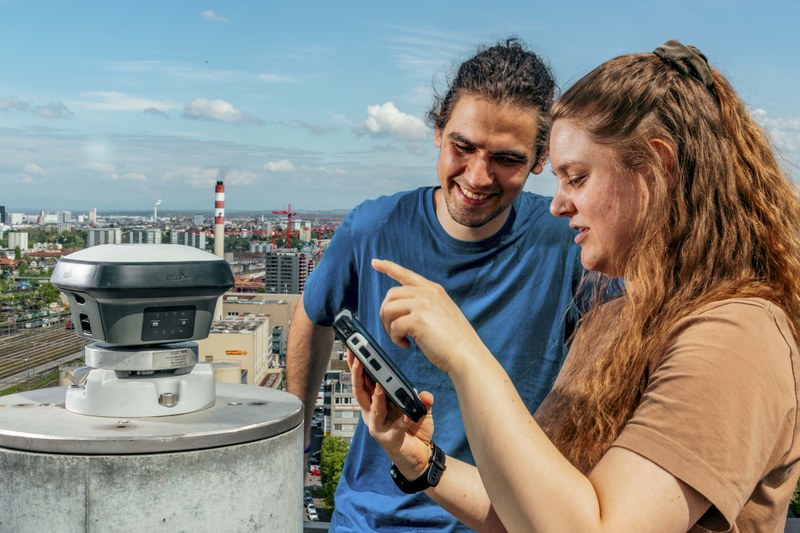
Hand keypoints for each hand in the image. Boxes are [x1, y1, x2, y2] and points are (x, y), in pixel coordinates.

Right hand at [347, 350, 434, 477]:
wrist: (420, 457)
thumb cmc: (414, 431)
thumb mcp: (419, 410)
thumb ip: (422, 400)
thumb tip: (425, 395)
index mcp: (375, 403)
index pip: (363, 382)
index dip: (356, 367)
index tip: (354, 351)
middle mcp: (372, 414)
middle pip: (360, 391)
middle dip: (357, 374)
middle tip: (356, 358)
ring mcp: (378, 427)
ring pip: (372, 408)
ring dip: (376, 396)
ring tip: (380, 384)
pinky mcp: (388, 439)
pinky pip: (396, 427)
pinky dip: (402, 421)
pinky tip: (408, 415)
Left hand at [371, 258, 486, 373]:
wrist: (466, 354)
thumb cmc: (455, 340)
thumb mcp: (442, 312)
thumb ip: (425, 304)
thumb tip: (401, 308)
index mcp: (434, 290)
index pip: (406, 274)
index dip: (389, 267)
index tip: (376, 263)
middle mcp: (428, 293)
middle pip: (391, 295)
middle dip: (385, 313)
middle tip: (392, 329)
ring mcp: (423, 305)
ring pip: (388, 309)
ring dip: (388, 327)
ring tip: (400, 337)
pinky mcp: (418, 320)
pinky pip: (394, 326)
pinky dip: (395, 339)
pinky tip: (406, 345)